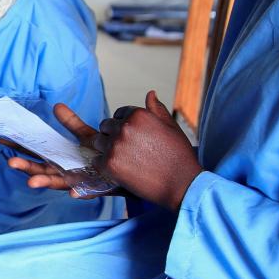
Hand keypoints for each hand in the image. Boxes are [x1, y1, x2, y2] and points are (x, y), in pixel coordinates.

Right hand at [4, 103, 104, 195]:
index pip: (34, 152)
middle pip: (40, 169)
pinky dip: (79, 193)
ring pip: (56, 183)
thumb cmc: (102, 153)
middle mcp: (62, 171)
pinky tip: (73, 194)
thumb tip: (57, 106)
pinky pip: (85, 193)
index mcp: (57, 157)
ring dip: (43, 183)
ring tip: (31, 182)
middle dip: (25, 167)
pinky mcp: (91, 189)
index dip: (19, 147)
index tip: (2, 139)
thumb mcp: (85, 135)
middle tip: (10, 162)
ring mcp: (75, 181)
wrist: (124, 167)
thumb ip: (71, 123)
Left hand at [93, 91, 201, 210]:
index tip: (135, 139)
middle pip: (105, 126)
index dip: (125, 126)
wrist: (182, 185)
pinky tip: (121, 171)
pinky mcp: (109, 164)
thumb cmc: (179, 156)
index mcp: (138, 114)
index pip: (118, 114)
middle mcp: (124, 127)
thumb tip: (150, 93)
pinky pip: (96, 160)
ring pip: (98, 142)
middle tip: (129, 152)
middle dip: (113, 136)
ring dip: (107, 150)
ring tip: (126, 161)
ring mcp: (115, 145)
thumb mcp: (171, 127)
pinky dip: (104, 166)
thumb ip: (157, 109)